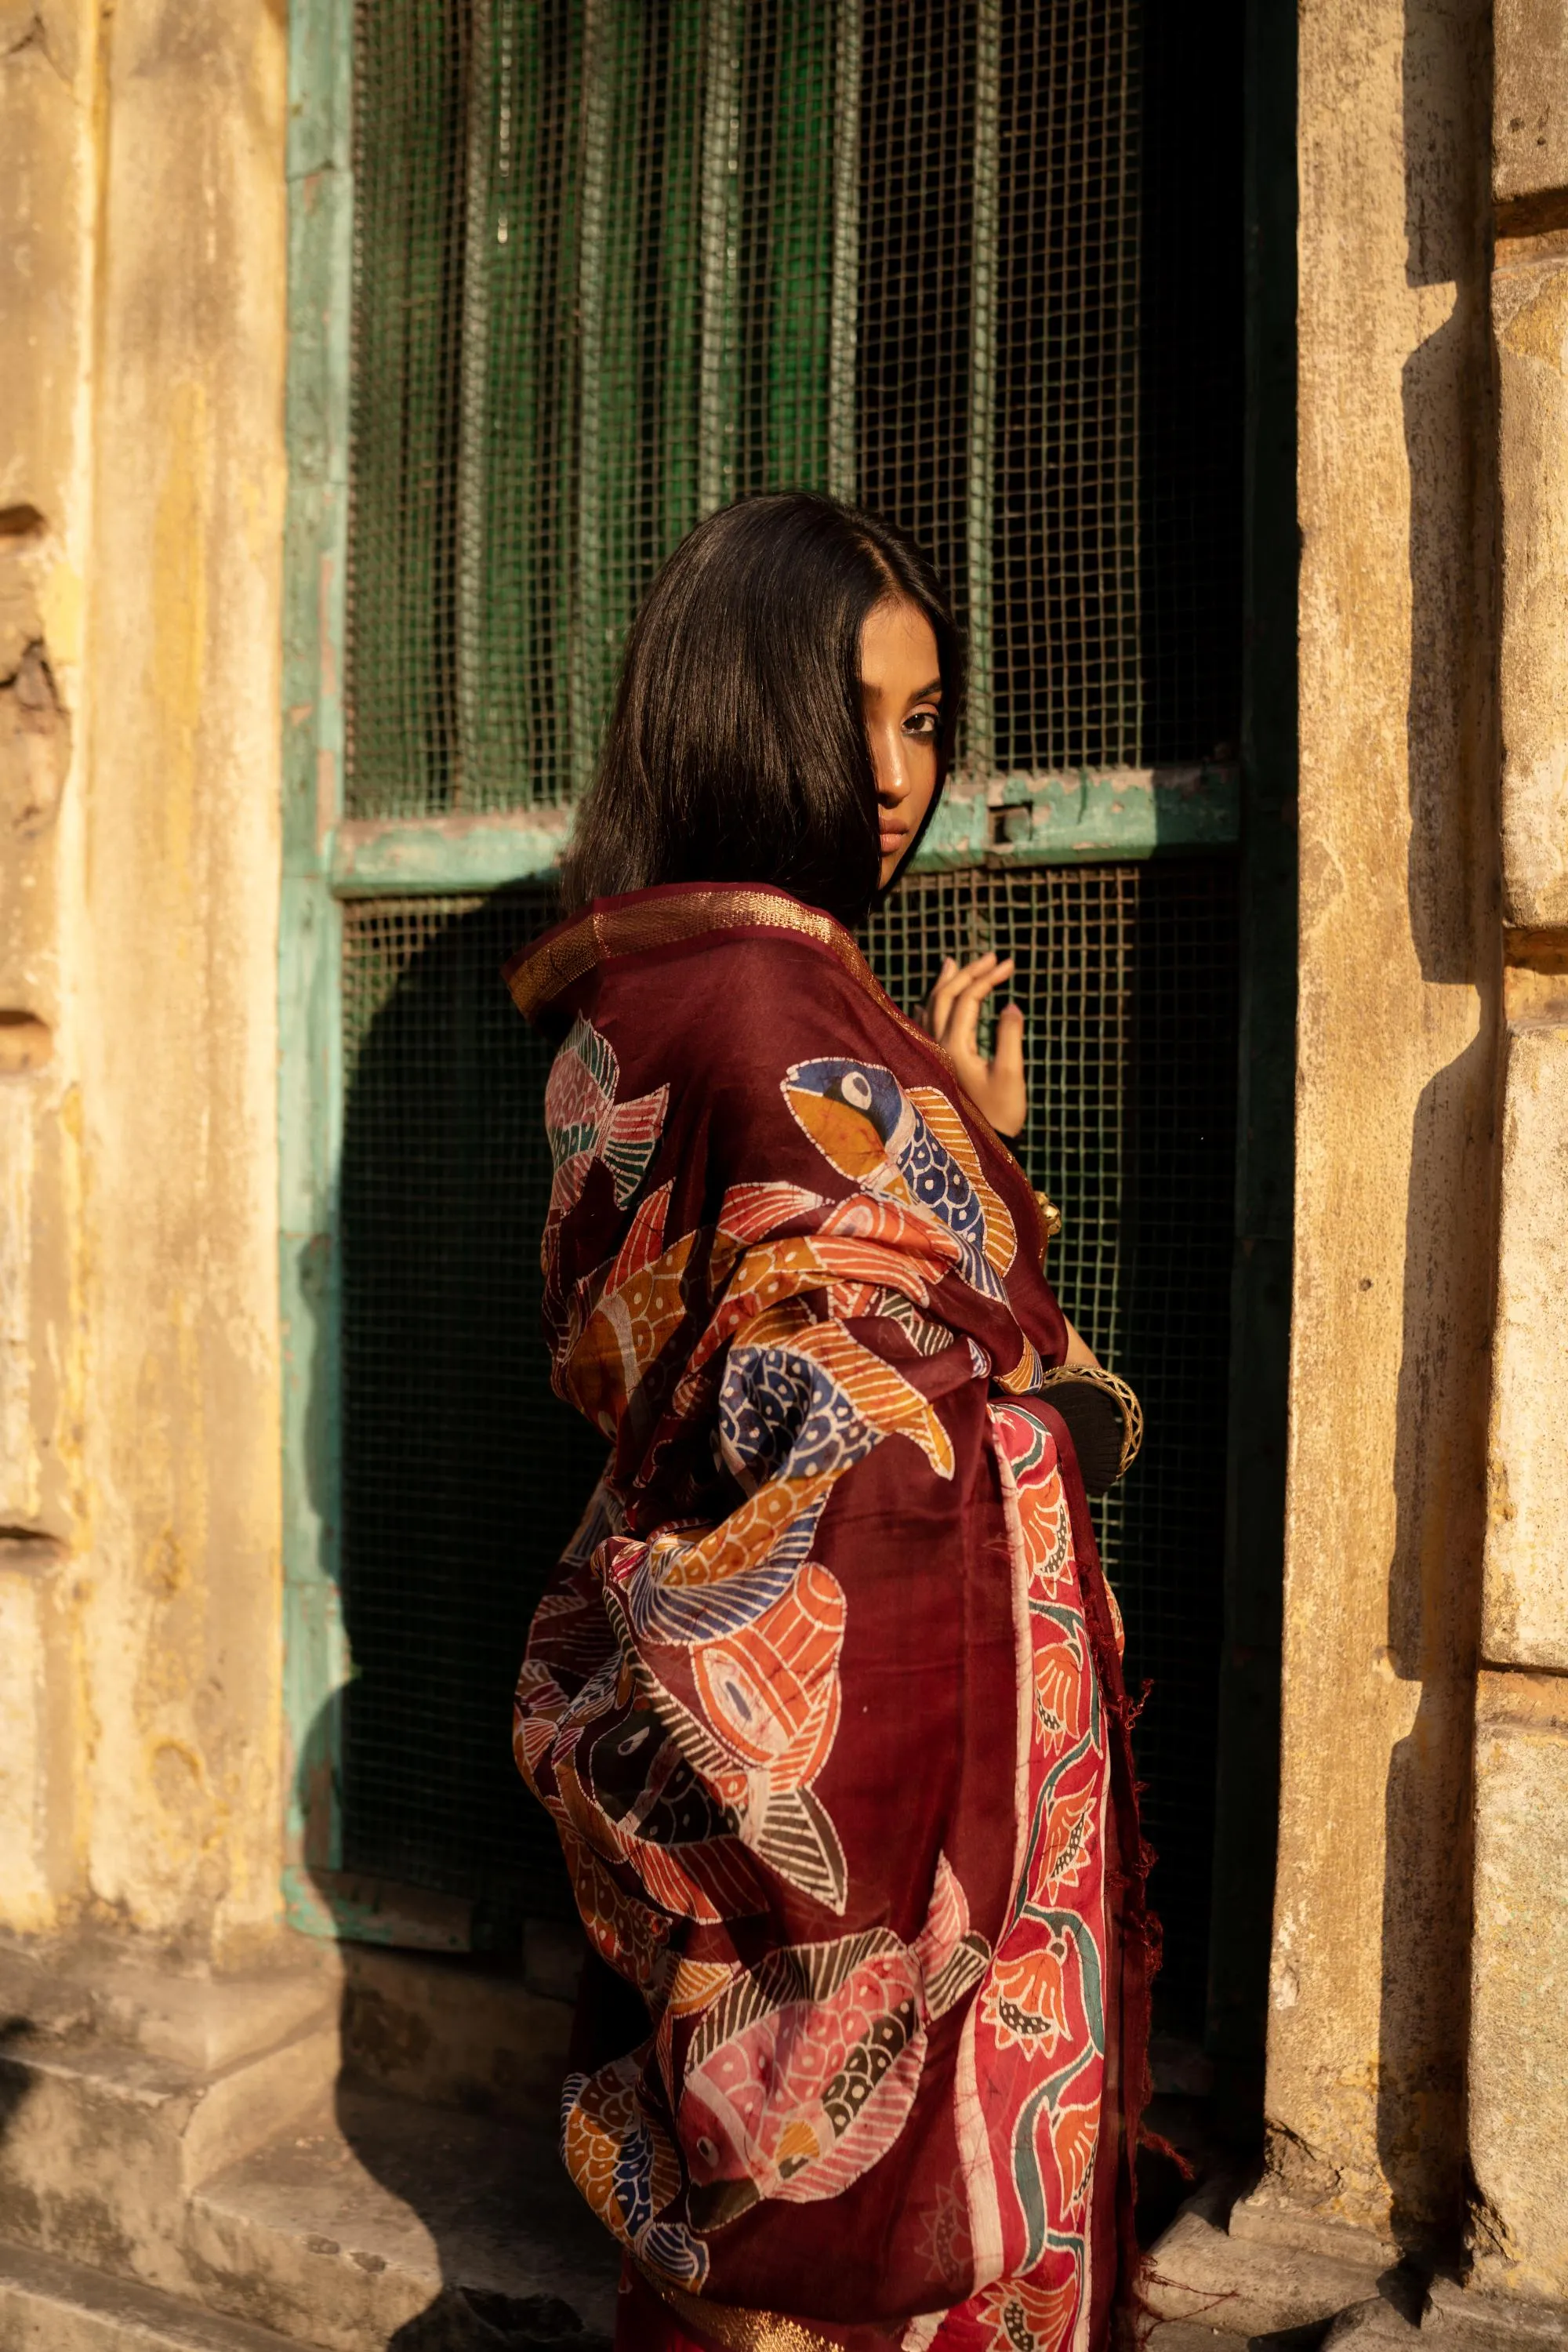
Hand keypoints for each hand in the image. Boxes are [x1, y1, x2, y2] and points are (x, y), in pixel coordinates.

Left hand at [918, 952, 1027, 1135]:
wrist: (980, 1148)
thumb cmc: (999, 1115)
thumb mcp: (1011, 1075)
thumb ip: (1009, 1037)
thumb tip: (1011, 1005)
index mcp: (953, 1046)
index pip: (967, 999)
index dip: (988, 977)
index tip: (1010, 963)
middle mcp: (935, 1046)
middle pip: (945, 996)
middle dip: (969, 972)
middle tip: (992, 956)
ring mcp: (930, 1054)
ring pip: (931, 1007)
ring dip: (946, 983)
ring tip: (955, 962)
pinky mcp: (933, 1063)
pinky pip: (926, 1024)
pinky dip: (933, 1004)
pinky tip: (934, 998)